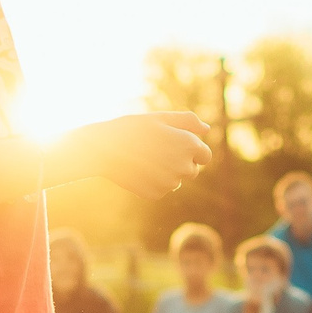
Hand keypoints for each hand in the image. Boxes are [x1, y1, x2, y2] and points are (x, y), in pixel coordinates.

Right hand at [50, 113, 211, 198]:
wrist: (104, 149)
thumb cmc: (133, 129)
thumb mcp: (161, 118)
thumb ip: (188, 122)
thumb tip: (206, 130)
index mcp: (189, 145)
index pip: (205, 156)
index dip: (192, 150)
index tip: (175, 144)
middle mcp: (184, 167)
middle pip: (192, 170)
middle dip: (180, 162)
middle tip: (156, 150)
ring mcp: (170, 183)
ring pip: (176, 180)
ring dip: (167, 172)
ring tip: (144, 159)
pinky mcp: (156, 194)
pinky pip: (161, 189)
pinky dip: (153, 181)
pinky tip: (138, 170)